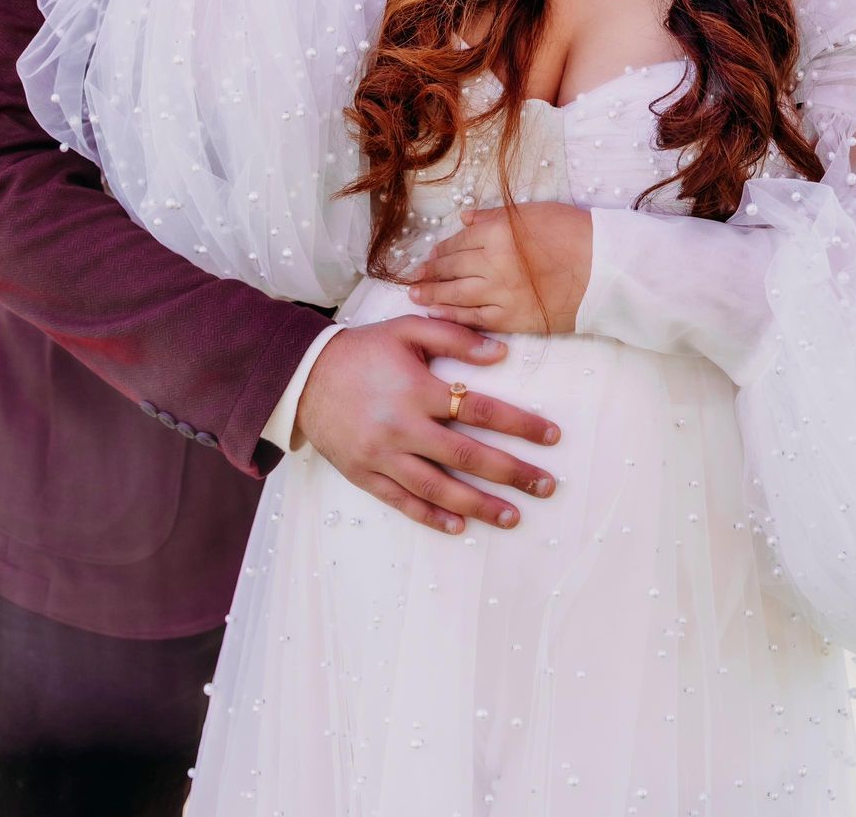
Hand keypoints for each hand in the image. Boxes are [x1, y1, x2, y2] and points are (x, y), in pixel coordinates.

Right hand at [294, 315, 561, 535]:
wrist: (303, 376)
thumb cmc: (362, 350)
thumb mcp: (406, 329)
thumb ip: (454, 337)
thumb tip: (500, 354)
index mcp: (418, 389)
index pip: (481, 410)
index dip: (520, 424)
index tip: (552, 436)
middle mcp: (403, 427)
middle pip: (467, 455)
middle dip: (511, 472)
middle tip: (547, 485)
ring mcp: (382, 456)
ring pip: (438, 488)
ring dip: (479, 504)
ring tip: (513, 516)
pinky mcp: (364, 475)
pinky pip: (402, 502)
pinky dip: (432, 516)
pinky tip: (459, 526)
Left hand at [406, 203, 592, 335]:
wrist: (605, 270)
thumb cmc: (574, 234)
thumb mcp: (533, 213)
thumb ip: (494, 217)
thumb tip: (464, 219)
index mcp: (497, 233)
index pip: (459, 241)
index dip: (442, 249)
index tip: (430, 255)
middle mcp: (493, 264)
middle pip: (452, 268)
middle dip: (430, 273)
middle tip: (414, 277)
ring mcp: (500, 294)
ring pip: (456, 296)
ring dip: (432, 295)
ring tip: (415, 295)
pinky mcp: (512, 318)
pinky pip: (475, 319)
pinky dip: (453, 317)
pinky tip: (438, 314)